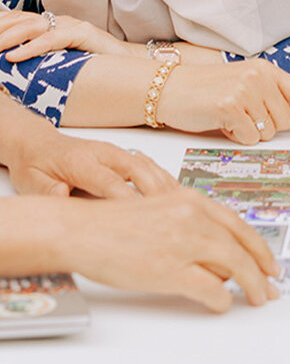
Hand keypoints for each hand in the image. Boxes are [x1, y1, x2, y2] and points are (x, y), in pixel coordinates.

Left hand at [0, 10, 129, 60]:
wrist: (135, 65)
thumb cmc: (99, 66)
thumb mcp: (64, 61)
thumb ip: (44, 60)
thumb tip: (15, 69)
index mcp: (52, 26)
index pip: (18, 20)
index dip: (1, 24)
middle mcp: (59, 21)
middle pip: (19, 19)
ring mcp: (71, 25)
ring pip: (30, 26)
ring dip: (6, 37)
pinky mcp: (83, 33)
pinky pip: (51, 39)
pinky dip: (30, 47)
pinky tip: (14, 57)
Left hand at [3, 132, 176, 198]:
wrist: (38, 143)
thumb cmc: (36, 164)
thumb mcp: (30, 182)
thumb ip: (48, 192)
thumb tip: (64, 198)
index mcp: (82, 161)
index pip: (110, 183)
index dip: (129, 201)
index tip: (144, 220)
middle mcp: (105, 153)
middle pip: (140, 171)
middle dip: (158, 193)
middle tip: (173, 215)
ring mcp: (118, 152)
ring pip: (150, 167)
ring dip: (167, 187)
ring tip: (185, 207)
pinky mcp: (125, 155)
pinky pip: (152, 166)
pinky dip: (166, 181)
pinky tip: (178, 195)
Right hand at [53, 190, 280, 310]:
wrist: (80, 230)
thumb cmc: (113, 224)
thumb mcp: (162, 210)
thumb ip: (192, 224)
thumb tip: (219, 252)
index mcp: (192, 201)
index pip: (239, 225)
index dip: (259, 246)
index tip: (270, 261)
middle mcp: (193, 218)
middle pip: (243, 246)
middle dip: (262, 269)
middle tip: (272, 285)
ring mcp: (183, 244)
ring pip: (234, 266)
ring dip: (250, 285)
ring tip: (256, 297)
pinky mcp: (170, 270)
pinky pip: (210, 289)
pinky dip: (222, 299)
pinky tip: (223, 304)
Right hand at [155, 59, 289, 143]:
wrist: (167, 89)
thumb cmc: (208, 92)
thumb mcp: (247, 89)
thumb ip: (276, 100)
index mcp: (266, 69)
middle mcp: (259, 77)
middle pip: (285, 121)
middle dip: (267, 126)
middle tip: (242, 116)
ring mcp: (245, 90)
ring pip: (268, 132)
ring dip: (250, 132)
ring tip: (229, 117)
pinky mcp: (229, 107)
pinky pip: (249, 138)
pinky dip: (237, 138)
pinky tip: (221, 123)